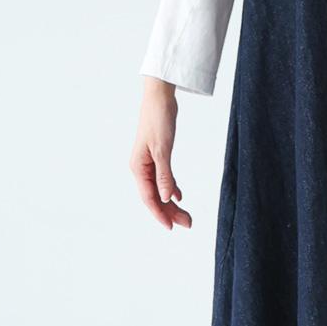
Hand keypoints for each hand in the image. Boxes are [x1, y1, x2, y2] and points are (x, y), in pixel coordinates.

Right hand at [129, 78, 192, 229]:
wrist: (159, 98)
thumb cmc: (158, 120)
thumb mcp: (163, 149)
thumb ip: (164, 175)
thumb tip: (166, 198)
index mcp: (138, 167)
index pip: (149, 197)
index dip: (160, 214)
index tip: (171, 227)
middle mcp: (141, 168)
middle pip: (155, 196)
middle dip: (170, 212)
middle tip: (188, 223)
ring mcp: (149, 162)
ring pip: (160, 189)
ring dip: (172, 203)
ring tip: (187, 216)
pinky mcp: (158, 156)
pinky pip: (164, 178)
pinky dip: (172, 188)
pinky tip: (180, 196)